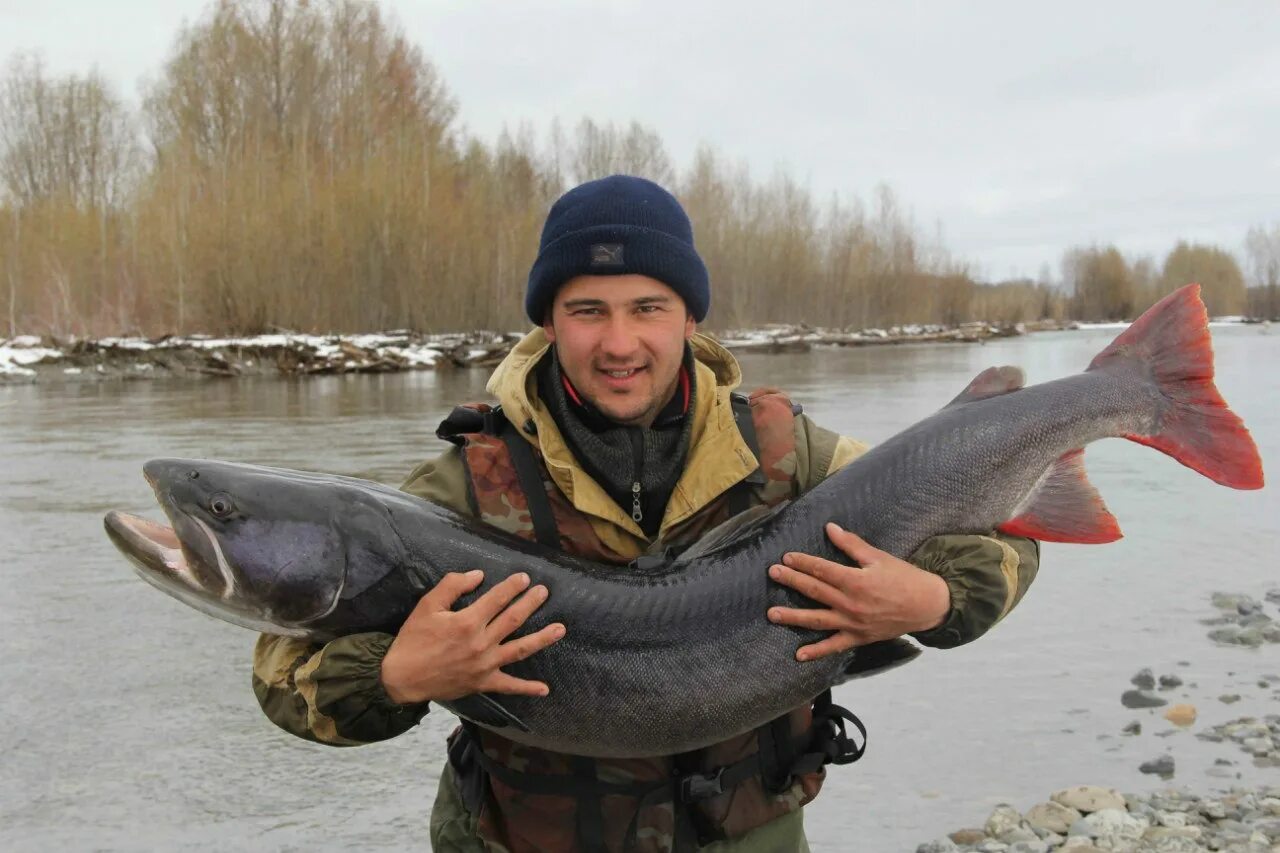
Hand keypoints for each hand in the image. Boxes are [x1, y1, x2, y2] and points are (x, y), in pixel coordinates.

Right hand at [380, 570, 564, 704]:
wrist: (401, 678)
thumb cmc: (413, 639)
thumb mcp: (427, 605)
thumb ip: (452, 586)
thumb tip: (478, 575)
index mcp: (468, 621)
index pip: (497, 599)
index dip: (512, 586)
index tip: (524, 578)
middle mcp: (481, 643)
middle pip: (513, 619)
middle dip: (530, 603)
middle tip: (544, 592)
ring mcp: (485, 665)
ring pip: (520, 649)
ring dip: (542, 639)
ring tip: (560, 629)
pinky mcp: (483, 683)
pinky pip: (509, 686)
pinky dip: (527, 689)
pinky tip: (544, 689)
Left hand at [767, 523, 949, 661]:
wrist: (927, 606)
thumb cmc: (903, 578)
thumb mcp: (878, 557)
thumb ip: (851, 544)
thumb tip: (829, 528)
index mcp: (856, 581)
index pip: (822, 569)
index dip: (802, 562)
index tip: (786, 557)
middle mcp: (850, 603)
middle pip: (814, 591)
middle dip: (791, 581)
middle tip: (772, 574)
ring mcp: (852, 623)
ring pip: (817, 620)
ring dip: (793, 617)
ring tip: (772, 614)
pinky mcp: (858, 638)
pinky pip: (834, 646)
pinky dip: (816, 652)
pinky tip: (799, 654)